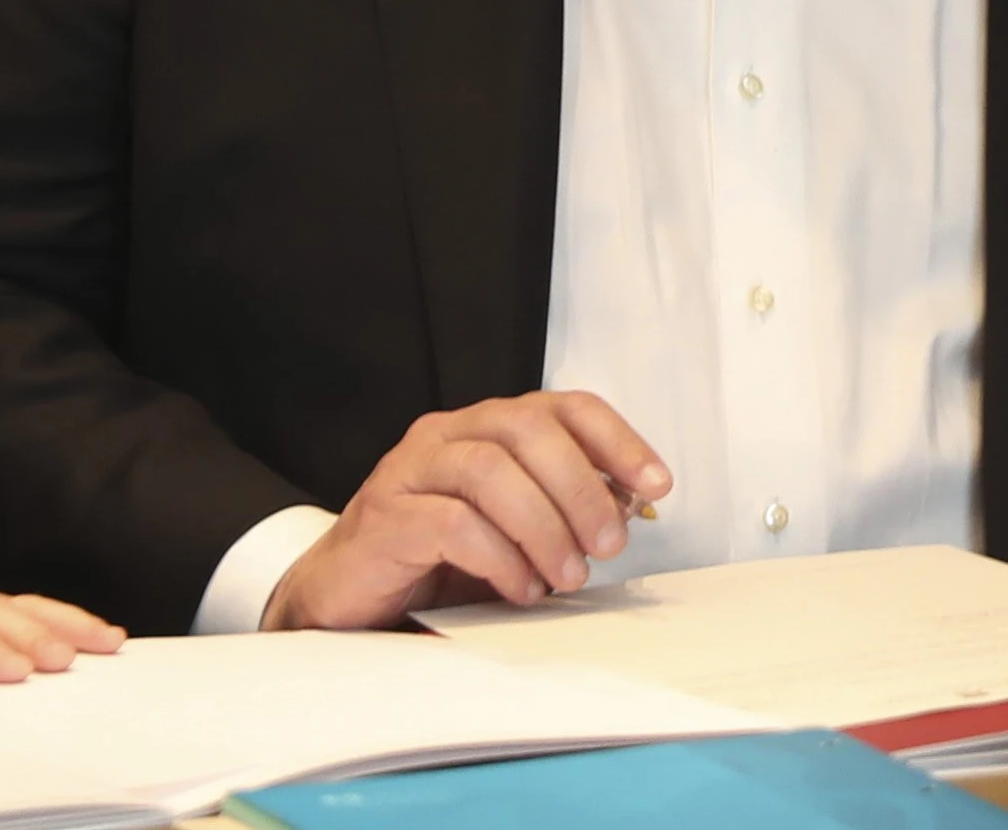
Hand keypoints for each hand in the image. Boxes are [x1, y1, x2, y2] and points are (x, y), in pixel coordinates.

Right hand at [264, 392, 669, 631]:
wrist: (351, 600)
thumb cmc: (441, 562)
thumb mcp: (520, 531)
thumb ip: (568, 509)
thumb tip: (632, 505)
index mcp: (489, 427)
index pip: (564, 407)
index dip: (617, 440)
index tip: (657, 485)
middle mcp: (448, 434)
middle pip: (527, 429)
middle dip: (581, 487)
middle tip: (609, 545)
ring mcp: (409, 471)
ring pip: (489, 471)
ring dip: (543, 526)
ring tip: (567, 575)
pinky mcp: (383, 518)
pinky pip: (451, 523)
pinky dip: (500, 557)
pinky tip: (520, 589)